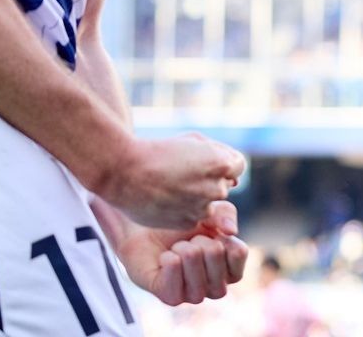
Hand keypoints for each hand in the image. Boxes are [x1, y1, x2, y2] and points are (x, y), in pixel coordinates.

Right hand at [100, 133, 246, 230]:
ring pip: (208, 203)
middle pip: (224, 185)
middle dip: (209, 179)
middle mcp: (216, 188)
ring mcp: (202, 208)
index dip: (221, 161)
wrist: (125, 172)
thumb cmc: (159, 151)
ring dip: (197, 196)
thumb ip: (218, 152)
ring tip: (171, 185)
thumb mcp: (193, 140)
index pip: (237, 166)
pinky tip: (165, 198)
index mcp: (220, 164)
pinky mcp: (187, 222)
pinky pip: (193, 215)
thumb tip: (232, 168)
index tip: (203, 160)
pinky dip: (184, 209)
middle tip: (182, 173)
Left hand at [100, 200, 247, 306]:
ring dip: (180, 246)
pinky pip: (173, 266)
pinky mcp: (171, 297)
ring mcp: (195, 295)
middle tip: (188, 243)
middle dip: (198, 237)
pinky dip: (166, 255)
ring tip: (175, 251)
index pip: (239, 251)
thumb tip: (231, 231)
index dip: (221, 234)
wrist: (145, 234)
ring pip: (193, 257)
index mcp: (231, 271)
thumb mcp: (209, 212)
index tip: (209, 235)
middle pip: (215, 251)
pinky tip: (165, 259)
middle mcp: (217, 288)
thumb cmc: (182, 226)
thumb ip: (226, 214)